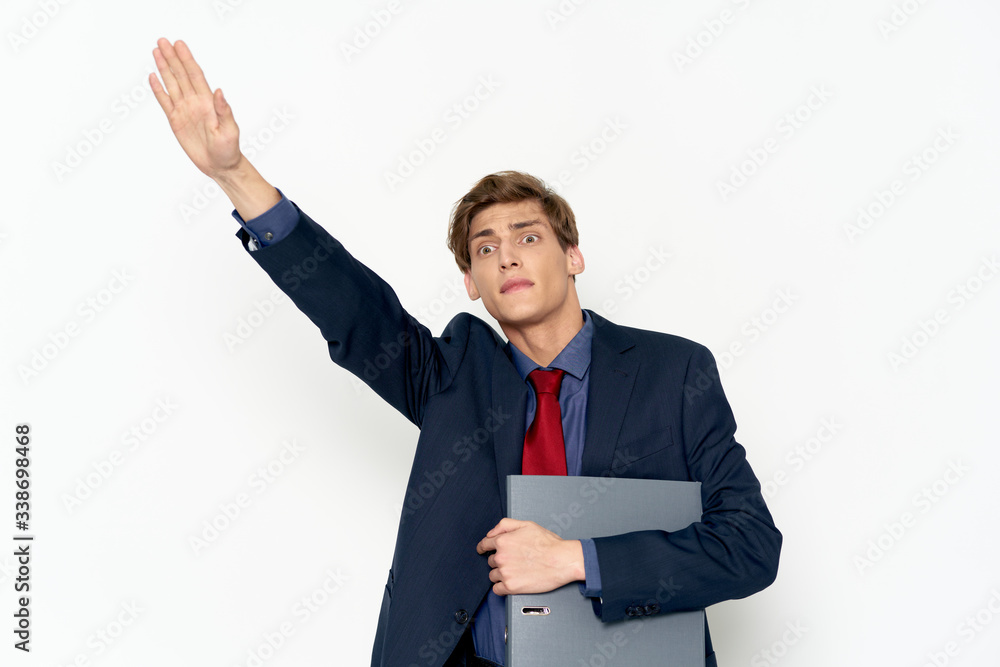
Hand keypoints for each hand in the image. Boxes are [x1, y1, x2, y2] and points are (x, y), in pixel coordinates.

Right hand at [149, 38, 241, 178]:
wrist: (220, 166)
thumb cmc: (228, 149)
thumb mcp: (229, 131)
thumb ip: (224, 111)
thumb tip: (219, 91)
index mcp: (208, 102)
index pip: (195, 75)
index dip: (187, 59)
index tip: (179, 44)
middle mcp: (195, 102)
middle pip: (181, 75)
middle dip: (172, 57)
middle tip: (162, 40)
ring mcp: (184, 110)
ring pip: (172, 84)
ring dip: (164, 68)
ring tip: (156, 51)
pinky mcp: (176, 121)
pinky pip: (165, 102)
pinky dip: (159, 89)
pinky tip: (153, 76)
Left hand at [476, 519, 584, 595]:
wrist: (561, 560)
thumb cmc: (548, 543)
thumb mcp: (526, 525)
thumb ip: (505, 525)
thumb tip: (491, 533)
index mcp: (503, 541)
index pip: (484, 545)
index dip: (483, 547)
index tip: (482, 550)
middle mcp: (501, 557)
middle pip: (491, 561)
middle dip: (499, 561)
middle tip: (513, 561)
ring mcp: (505, 572)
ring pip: (493, 575)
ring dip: (501, 574)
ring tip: (516, 572)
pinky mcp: (511, 586)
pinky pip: (497, 589)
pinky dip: (501, 587)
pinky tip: (511, 583)